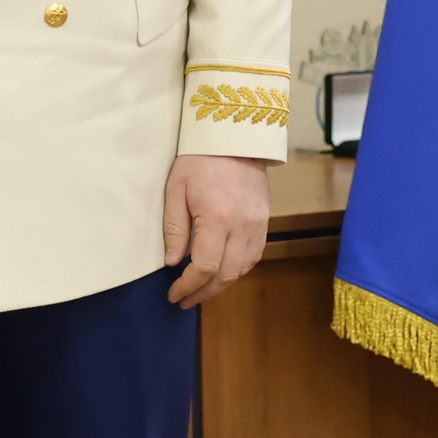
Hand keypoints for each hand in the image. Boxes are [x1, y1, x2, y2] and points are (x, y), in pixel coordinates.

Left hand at [163, 154, 270, 307]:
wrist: (235, 137)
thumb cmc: (200, 160)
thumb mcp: (176, 189)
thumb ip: (175, 228)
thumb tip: (173, 262)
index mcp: (217, 218)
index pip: (204, 267)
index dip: (188, 286)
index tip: (174, 293)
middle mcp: (242, 226)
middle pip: (225, 274)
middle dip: (203, 292)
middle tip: (184, 300)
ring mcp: (257, 225)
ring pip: (242, 269)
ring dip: (221, 284)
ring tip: (200, 290)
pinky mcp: (264, 221)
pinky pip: (254, 256)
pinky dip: (238, 269)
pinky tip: (222, 272)